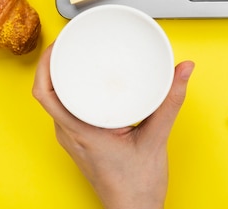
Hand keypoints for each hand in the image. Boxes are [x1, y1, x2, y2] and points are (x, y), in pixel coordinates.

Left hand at [33, 44, 194, 208]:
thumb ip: (170, 101)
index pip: (45, 93)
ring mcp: (74, 137)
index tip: (59, 43)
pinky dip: (74, 89)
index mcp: (79, 131)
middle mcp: (70, 133)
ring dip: (63, 76)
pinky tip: (91, 82)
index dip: (45, 64)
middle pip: (49, 91)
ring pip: (58, 100)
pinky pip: (69, 108)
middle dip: (55, 62)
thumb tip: (182, 70)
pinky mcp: (82, 139)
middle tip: (72, 40)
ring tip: (78, 55)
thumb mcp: (156, 138)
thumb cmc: (137, 186)